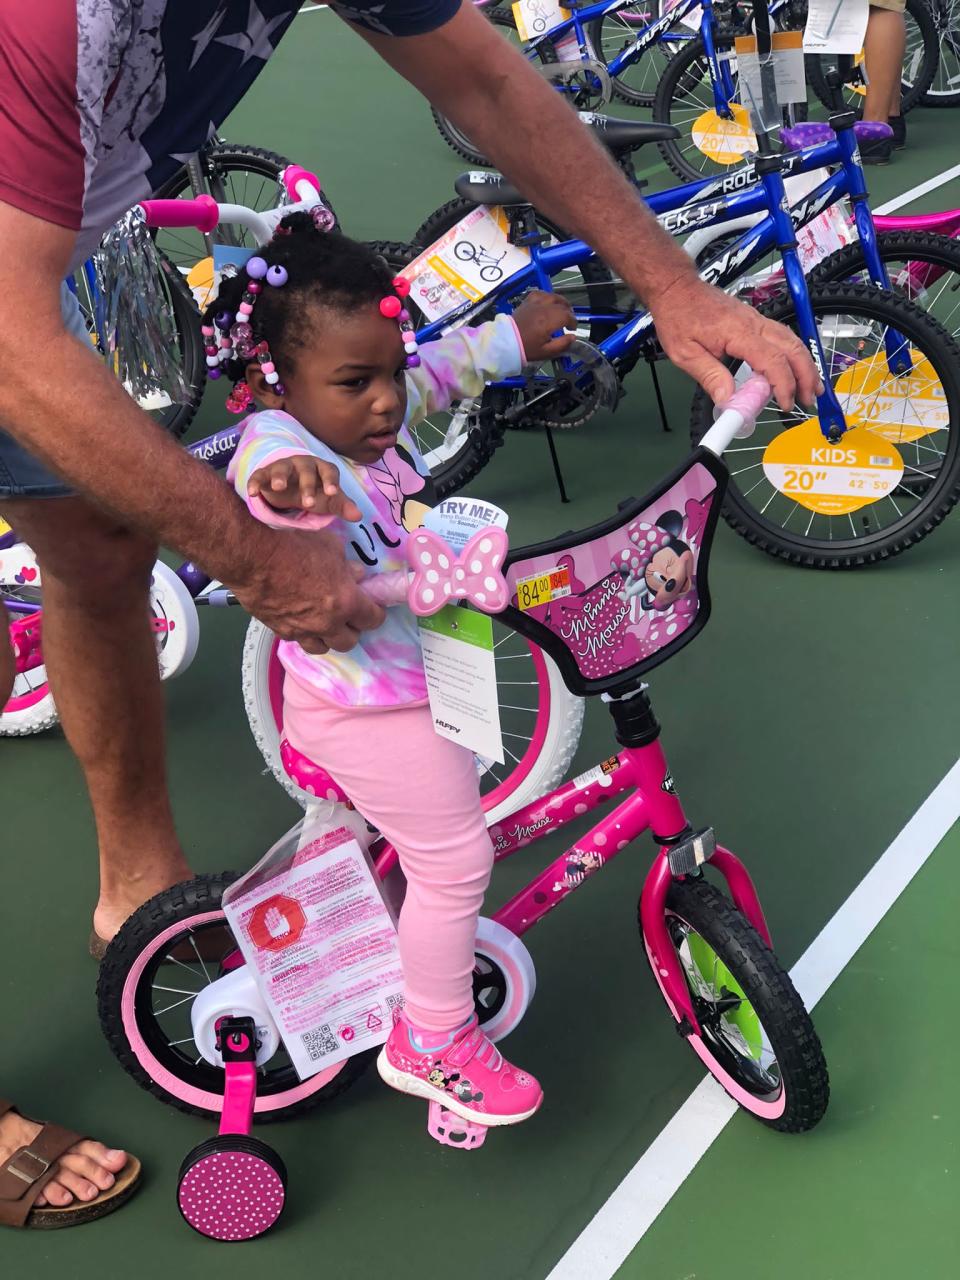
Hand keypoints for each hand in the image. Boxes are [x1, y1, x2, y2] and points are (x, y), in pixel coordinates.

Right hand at [233, 527, 384, 654]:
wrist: (253, 557)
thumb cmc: (294, 546)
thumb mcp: (331, 547)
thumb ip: (347, 566)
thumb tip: (355, 574)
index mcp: (346, 602)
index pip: (373, 619)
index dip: (375, 613)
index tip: (373, 607)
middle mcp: (327, 623)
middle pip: (350, 641)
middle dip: (353, 629)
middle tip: (349, 615)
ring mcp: (302, 631)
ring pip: (323, 648)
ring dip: (328, 637)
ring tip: (325, 623)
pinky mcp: (281, 631)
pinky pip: (298, 640)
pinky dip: (303, 633)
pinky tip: (301, 620)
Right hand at [248, 456, 361, 520]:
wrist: (290, 485)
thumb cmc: (315, 490)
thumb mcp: (328, 500)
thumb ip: (342, 505)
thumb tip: (359, 516)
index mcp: (322, 468)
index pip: (329, 471)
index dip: (331, 481)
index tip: (332, 493)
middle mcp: (303, 464)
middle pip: (306, 471)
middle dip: (307, 486)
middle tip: (307, 504)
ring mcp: (283, 467)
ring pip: (282, 468)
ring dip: (280, 476)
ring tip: (278, 487)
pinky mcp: (266, 473)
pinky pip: (260, 475)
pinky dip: (256, 481)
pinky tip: (252, 492)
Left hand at [513, 290, 576, 361]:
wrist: (505, 343)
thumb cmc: (526, 348)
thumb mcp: (546, 352)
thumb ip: (562, 344)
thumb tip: (572, 337)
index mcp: (549, 321)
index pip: (567, 316)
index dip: (573, 321)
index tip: (572, 328)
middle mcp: (543, 308)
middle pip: (562, 304)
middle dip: (568, 311)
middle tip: (569, 319)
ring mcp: (534, 303)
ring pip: (552, 296)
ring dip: (560, 301)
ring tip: (562, 308)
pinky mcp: (527, 302)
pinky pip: (539, 293)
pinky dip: (547, 296)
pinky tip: (548, 301)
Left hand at [649, 278, 822, 411]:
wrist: (677, 287)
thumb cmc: (678, 316)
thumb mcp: (685, 353)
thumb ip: (709, 376)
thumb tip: (728, 399)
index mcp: (739, 332)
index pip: (772, 360)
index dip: (783, 384)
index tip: (786, 404)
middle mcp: (754, 323)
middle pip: (793, 348)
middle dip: (806, 375)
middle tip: (809, 399)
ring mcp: (757, 319)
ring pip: (793, 340)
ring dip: (806, 364)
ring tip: (812, 387)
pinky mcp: (755, 319)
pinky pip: (783, 336)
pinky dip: (795, 353)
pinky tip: (796, 366)